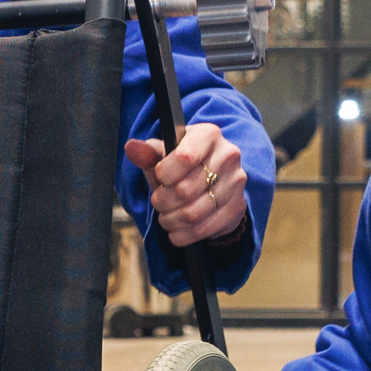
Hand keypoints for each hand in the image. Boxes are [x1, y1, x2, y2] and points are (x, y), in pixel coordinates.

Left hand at [127, 122, 248, 246]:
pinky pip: (206, 228)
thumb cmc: (181, 166)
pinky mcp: (238, 207)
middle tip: (158, 202)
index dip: (164, 173)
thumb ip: (147, 153)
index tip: (160, 177)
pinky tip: (176, 230)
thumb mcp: (162, 156)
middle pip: (186, 189)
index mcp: (209, 135)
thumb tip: (132, 147)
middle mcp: (228, 155)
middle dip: (163, 201)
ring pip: (194, 213)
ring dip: (171, 220)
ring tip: (165, 217)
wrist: (209, 180)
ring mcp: (236, 182)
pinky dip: (184, 235)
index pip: (184, 157)